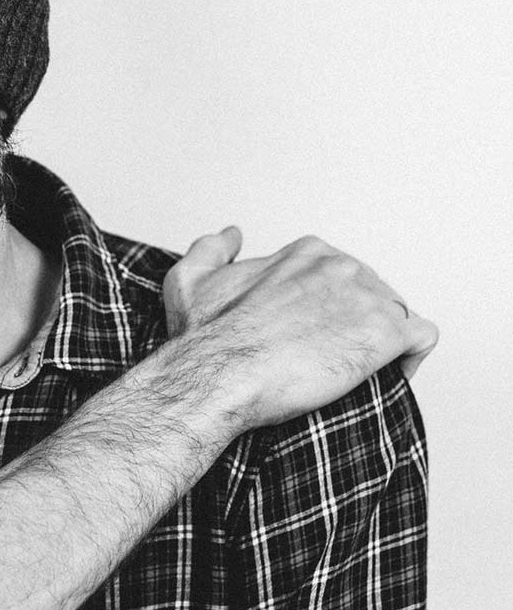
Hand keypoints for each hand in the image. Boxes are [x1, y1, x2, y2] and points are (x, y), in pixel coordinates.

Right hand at [161, 227, 438, 428]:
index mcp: (307, 253)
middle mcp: (341, 266)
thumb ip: (212, 247)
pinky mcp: (385, 334)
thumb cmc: (205, 337)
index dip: (331, 306)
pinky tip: (383, 376)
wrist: (219, 374)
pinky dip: (409, 358)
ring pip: (398, 314)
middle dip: (357, 323)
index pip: (341, 272)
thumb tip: (233, 233)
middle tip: (332, 356)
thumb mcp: (189, 278)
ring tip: (354, 372)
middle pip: (374, 292)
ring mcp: (367, 298)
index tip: (312, 332)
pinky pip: (421, 339)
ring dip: (382, 342)